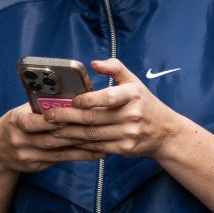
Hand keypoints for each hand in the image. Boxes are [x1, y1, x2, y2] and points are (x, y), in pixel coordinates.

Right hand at [0, 102, 105, 174]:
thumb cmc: (15, 124)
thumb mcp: (21, 111)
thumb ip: (41, 107)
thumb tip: (69, 97)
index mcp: (16, 122)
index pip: (37, 120)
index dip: (56, 118)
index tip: (76, 113)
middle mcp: (21, 140)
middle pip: (52, 137)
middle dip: (76, 132)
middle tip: (98, 127)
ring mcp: (28, 156)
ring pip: (59, 151)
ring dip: (82, 147)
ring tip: (102, 142)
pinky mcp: (36, 165)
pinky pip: (60, 159)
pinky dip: (79, 156)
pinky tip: (94, 153)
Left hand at [49, 59, 182, 159]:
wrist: (164, 132)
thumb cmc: (145, 103)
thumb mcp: (134, 82)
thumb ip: (115, 68)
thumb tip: (94, 63)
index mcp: (133, 95)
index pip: (107, 97)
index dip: (87, 100)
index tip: (71, 99)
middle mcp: (132, 115)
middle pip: (93, 118)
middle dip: (67, 117)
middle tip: (49, 116)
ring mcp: (128, 134)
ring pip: (92, 134)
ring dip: (70, 133)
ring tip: (53, 129)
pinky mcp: (125, 149)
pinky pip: (98, 147)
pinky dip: (81, 144)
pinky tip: (69, 140)